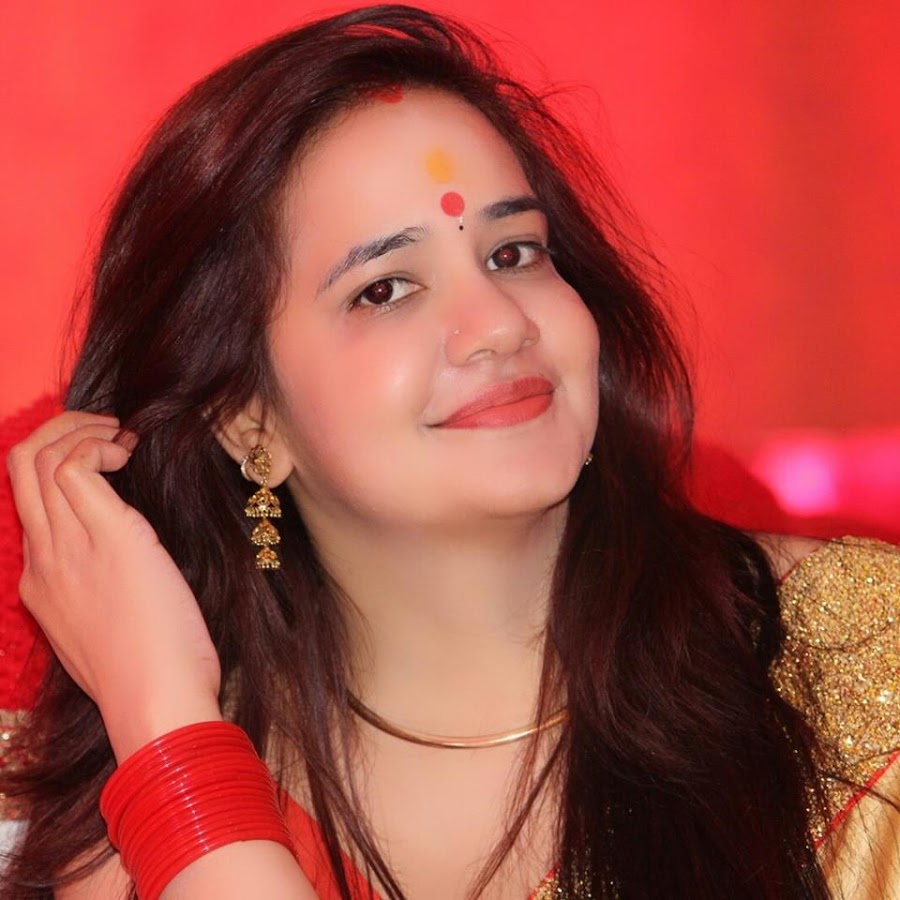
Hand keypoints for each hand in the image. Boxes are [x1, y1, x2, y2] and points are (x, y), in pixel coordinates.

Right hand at [7, 411, 222, 760]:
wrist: (156, 702)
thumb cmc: (147, 672)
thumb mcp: (103, 630)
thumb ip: (94, 592)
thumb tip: (121, 564)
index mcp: (39, 582)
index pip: (29, 502)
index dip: (58, 465)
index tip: (104, 460)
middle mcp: (43, 560)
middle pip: (19, 469)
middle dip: (58, 432)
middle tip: (107, 432)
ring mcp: (69, 548)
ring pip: (40, 459)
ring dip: (81, 430)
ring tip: (121, 437)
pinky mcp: (110, 536)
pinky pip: (77, 467)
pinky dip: (98, 446)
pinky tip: (128, 455)